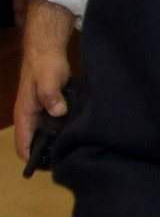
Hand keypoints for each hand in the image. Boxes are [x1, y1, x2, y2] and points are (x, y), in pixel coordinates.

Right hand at [13, 0, 75, 160]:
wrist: (48, 49)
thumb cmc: (45, 64)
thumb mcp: (49, 79)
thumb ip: (50, 95)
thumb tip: (57, 112)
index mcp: (24, 115)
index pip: (23, 146)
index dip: (34, 159)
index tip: (51, 167)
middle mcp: (30, 117)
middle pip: (36, 143)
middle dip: (49, 152)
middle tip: (71, 157)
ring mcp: (40, 112)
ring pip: (46, 133)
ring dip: (57, 140)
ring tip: (77, 146)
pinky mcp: (50, 106)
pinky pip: (55, 123)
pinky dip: (63, 128)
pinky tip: (79, 130)